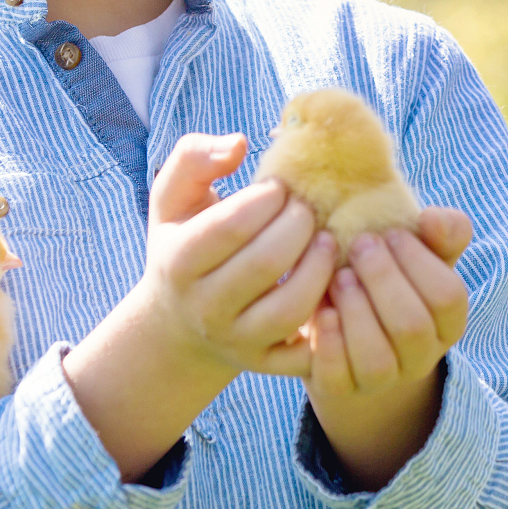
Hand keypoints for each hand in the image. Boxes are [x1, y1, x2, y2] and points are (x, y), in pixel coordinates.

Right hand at [142, 132, 337, 377]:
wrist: (179, 324)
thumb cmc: (184, 243)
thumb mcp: (173, 198)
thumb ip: (194, 157)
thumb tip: (238, 143)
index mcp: (179, 262)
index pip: (231, 226)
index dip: (267, 198)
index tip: (281, 186)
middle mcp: (206, 308)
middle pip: (265, 264)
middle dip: (299, 225)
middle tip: (310, 208)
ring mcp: (238, 341)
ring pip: (291, 308)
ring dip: (321, 267)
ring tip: (329, 239)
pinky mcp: (267, 365)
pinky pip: (308, 352)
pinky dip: (330, 320)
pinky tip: (335, 285)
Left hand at [308, 208, 470, 396]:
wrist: (343, 318)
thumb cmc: (385, 275)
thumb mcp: (414, 251)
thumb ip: (439, 231)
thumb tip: (434, 219)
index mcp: (447, 322)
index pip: (448, 297)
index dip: (419, 262)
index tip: (390, 232)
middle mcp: (422, 357)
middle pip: (412, 327)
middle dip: (383, 280)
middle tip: (359, 244)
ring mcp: (383, 380)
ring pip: (377, 360)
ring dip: (356, 312)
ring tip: (339, 276)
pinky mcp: (342, 389)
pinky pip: (338, 378)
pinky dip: (329, 344)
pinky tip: (322, 311)